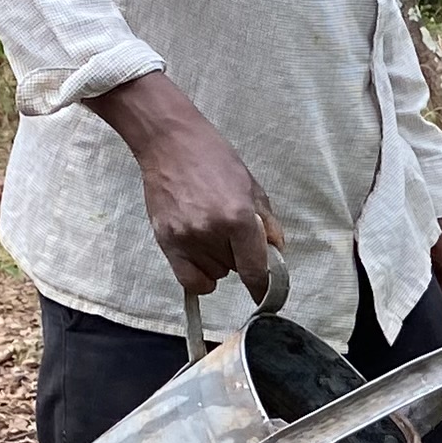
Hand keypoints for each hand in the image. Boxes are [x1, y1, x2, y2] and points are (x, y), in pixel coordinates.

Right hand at [88, 71, 278, 302]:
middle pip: (235, 270)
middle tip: (231, 231)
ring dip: (218, 261)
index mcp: (239, 218)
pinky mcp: (166, 241)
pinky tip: (201, 258)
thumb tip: (276, 253)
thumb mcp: (252, 186)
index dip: (263, 289)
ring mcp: (186, 238)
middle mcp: (212, 233)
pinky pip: (189, 280)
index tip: (266, 299)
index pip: (255, 270)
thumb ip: (267, 223)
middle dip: (239, 257)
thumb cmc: (214, 159)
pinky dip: (199, 276)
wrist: (169, 143)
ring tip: (210, 231)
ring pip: (215, 273)